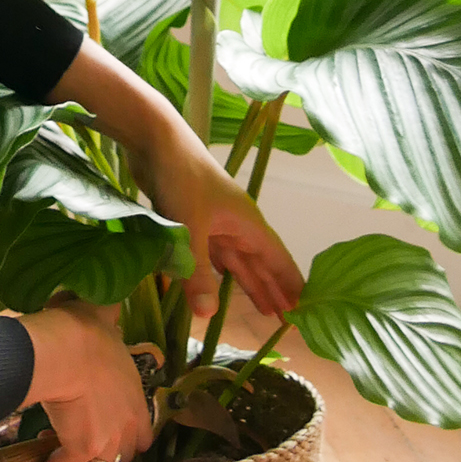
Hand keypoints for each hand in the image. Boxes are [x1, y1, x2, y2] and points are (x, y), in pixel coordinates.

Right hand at [18, 300, 152, 461]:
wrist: (69, 349)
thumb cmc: (88, 331)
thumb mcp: (104, 319)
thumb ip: (107, 316)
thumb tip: (105, 298)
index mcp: (136, 398)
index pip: (143, 433)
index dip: (128, 435)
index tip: (112, 432)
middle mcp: (127, 424)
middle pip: (125, 457)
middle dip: (109, 458)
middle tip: (87, 452)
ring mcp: (105, 440)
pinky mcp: (80, 450)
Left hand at [139, 128, 304, 320]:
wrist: (155, 139)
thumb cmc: (181, 180)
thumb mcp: (190, 230)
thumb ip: (198, 274)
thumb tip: (208, 316)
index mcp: (247, 224)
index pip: (276, 260)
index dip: (290, 285)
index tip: (305, 310)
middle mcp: (237, 224)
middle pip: (260, 263)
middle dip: (273, 290)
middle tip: (287, 321)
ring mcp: (215, 221)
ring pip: (238, 259)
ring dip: (250, 283)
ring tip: (264, 309)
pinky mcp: (194, 219)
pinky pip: (214, 253)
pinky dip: (221, 271)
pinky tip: (223, 283)